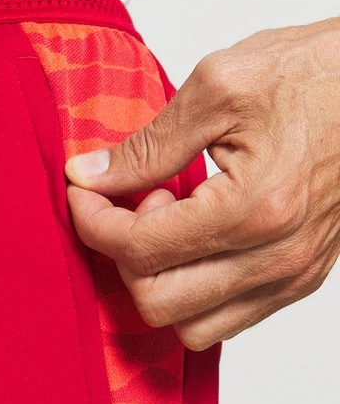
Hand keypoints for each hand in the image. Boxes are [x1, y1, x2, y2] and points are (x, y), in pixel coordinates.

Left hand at [64, 19, 339, 349]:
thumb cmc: (316, 75)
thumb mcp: (219, 87)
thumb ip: (147, 144)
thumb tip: (90, 177)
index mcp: (253, 207)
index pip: (139, 250)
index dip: (94, 222)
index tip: (86, 193)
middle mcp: (277, 255)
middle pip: (157, 302)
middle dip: (126, 256)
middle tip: (138, 202)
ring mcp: (292, 275)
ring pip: (190, 328)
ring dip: (161, 283)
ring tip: (172, 223)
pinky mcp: (301, 280)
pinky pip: (228, 321)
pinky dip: (194, 293)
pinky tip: (197, 239)